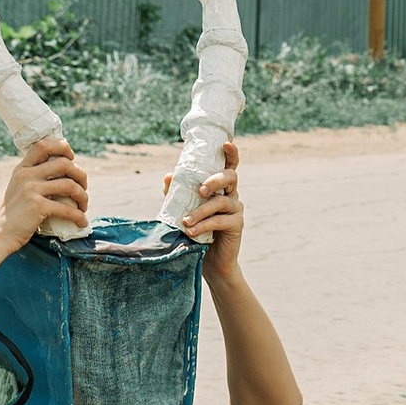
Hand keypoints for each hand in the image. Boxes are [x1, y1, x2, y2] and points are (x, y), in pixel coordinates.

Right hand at [0, 136, 85, 253]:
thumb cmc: (10, 215)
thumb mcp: (16, 188)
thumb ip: (32, 178)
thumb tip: (60, 173)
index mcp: (22, 169)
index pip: (43, 145)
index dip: (62, 147)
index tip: (72, 158)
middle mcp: (26, 176)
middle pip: (64, 164)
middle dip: (80, 175)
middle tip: (83, 187)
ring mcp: (31, 190)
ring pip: (70, 185)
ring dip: (83, 196)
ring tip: (83, 206)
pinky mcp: (37, 207)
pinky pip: (67, 209)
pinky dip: (78, 216)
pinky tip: (81, 222)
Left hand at [173, 136, 243, 275]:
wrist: (208, 261)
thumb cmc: (195, 230)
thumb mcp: (182, 210)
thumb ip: (177, 194)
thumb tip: (168, 176)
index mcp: (219, 187)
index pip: (228, 165)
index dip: (231, 153)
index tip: (226, 144)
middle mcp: (231, 194)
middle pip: (230, 177)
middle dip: (215, 180)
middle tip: (200, 190)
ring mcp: (236, 209)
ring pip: (221, 202)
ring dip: (201, 211)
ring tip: (185, 222)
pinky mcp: (237, 225)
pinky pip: (221, 221)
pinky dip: (204, 225)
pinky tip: (192, 232)